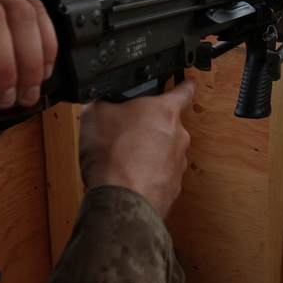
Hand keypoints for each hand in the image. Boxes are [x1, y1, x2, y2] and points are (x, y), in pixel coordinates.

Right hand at [78, 79, 196, 216]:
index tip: (187, 83)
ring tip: (122, 158)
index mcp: (165, 111)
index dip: (184, 84)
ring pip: (163, 151)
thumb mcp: (94, 114)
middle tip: (125, 132)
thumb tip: (101, 100)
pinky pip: (159, 173)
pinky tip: (127, 176)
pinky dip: (146, 173)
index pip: (184, 90)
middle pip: (166, 124)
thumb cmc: (113, 156)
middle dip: (148, 126)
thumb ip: (104, 101)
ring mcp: (178, 163)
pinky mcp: (173, 187)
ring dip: (147, 152)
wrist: (121, 199)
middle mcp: (178, 136)